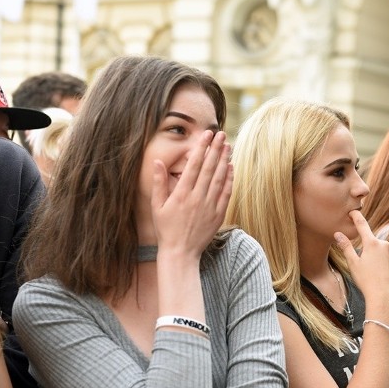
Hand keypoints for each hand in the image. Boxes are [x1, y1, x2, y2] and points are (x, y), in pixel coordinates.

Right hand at [150, 130, 231, 258]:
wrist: (180, 253)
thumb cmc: (166, 229)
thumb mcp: (157, 206)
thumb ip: (158, 183)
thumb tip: (158, 161)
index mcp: (181, 193)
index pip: (194, 165)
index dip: (201, 148)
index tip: (206, 135)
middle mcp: (197, 197)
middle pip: (209, 168)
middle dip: (216, 149)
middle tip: (221, 134)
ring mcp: (209, 206)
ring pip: (219, 178)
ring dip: (224, 160)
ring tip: (228, 145)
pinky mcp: (218, 214)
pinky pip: (226, 193)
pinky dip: (229, 179)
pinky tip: (231, 167)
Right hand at [334, 210, 388, 320]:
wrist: (384, 297)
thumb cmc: (366, 280)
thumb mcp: (353, 263)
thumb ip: (345, 247)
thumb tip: (337, 233)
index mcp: (372, 243)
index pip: (362, 225)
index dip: (356, 217)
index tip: (352, 211)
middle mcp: (384, 245)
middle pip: (372, 242)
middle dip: (366, 249)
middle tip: (362, 265)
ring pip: (381, 252)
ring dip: (375, 258)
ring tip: (371, 273)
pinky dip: (383, 264)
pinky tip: (380, 275)